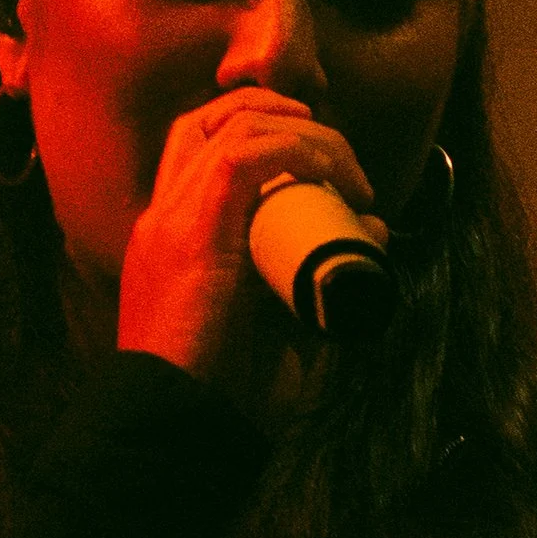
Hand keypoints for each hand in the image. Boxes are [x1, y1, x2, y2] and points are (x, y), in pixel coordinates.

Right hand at [117, 88, 384, 419]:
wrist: (176, 423)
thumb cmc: (223, 388)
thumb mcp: (276, 319)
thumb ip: (319, 275)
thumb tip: (373, 230)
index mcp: (167, 234)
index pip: (195, 141)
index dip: (256, 125)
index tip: (314, 153)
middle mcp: (163, 215)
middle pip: (211, 116)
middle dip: (283, 114)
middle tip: (337, 154)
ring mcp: (173, 219)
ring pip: (235, 125)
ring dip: (304, 133)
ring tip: (347, 172)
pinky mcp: (193, 233)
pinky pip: (242, 156)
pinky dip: (296, 151)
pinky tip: (332, 175)